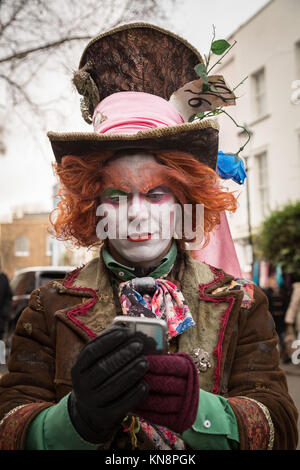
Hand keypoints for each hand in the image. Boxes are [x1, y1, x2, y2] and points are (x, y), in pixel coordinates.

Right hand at [68, 325, 148, 442]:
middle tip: (140, 345)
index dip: (107, 340)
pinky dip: (135, 393)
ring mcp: (93, 402)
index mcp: (78, 368)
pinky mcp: (106, 416)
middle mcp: (82, 385)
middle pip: (103, 368)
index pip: (91, 351)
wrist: (89, 412)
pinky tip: (145, 384)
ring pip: (113, 386)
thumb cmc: (98, 377)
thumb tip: (126, 328)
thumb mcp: (95, 363)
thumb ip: (107, 346)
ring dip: (131, 372)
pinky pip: (122, 404)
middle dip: (123, 355)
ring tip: (145, 362)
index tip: (125, 332)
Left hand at [134, 352, 198, 433]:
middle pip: (163, 384)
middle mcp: (190, 387)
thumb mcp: (170, 362)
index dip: (153, 363)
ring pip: (159, 402)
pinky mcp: (178, 421)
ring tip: (126, 390)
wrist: (186, 399)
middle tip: (127, 375)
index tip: (137, 358)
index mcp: (188, 368)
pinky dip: (142, 411)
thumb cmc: (170, 375)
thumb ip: (158, 358)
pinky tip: (132, 404)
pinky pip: (157, 417)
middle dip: (144, 380)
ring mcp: (185, 406)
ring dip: (140, 397)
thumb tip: (136, 350)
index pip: (170, 365)